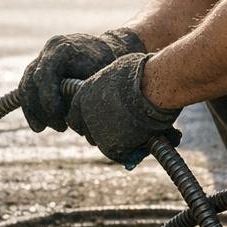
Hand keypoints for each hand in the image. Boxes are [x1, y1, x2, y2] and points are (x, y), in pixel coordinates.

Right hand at [18, 28, 144, 132]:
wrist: (104, 50)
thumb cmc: (106, 64)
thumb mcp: (101, 76)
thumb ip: (86, 94)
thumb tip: (82, 126)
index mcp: (62, 48)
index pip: (44, 75)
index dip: (48, 99)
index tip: (60, 117)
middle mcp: (48, 50)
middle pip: (31, 82)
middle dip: (41, 110)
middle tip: (60, 127)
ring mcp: (40, 58)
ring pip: (26, 87)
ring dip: (34, 111)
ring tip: (48, 128)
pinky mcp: (37, 69)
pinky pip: (27, 89)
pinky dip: (32, 108)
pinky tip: (40, 125)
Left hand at [66, 53, 180, 168]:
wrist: (150, 87)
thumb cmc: (142, 73)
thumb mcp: (118, 72)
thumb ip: (112, 86)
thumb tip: (119, 90)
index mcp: (84, 94)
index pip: (75, 116)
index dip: (87, 121)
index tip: (98, 123)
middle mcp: (86, 115)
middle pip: (89, 133)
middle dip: (102, 134)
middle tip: (121, 131)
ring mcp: (98, 132)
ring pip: (106, 144)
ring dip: (120, 142)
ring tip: (140, 134)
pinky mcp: (111, 145)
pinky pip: (122, 154)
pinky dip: (134, 151)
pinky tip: (146, 142)